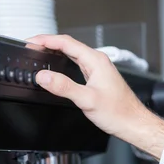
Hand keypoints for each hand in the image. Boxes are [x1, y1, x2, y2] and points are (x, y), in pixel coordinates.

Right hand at [26, 35, 163, 158]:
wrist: (133, 123)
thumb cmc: (118, 112)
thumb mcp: (87, 100)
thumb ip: (63, 87)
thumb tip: (44, 76)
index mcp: (95, 60)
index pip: (66, 42)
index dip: (45, 40)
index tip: (30, 42)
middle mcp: (97, 61)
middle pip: (68, 44)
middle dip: (47, 43)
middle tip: (30, 47)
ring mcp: (97, 68)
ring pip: (72, 53)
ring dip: (54, 50)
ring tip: (39, 52)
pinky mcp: (96, 76)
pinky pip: (76, 62)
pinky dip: (62, 60)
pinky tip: (57, 65)